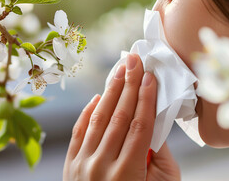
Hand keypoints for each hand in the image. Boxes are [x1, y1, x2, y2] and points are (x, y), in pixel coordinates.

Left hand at [63, 54, 179, 180]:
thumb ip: (158, 158)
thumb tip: (151, 124)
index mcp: (128, 174)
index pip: (140, 125)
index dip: (146, 98)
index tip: (150, 76)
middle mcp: (102, 166)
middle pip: (119, 116)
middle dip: (128, 84)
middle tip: (134, 60)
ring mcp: (82, 165)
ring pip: (98, 119)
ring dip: (110, 91)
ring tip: (120, 70)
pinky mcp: (70, 165)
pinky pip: (79, 132)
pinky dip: (88, 112)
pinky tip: (97, 96)